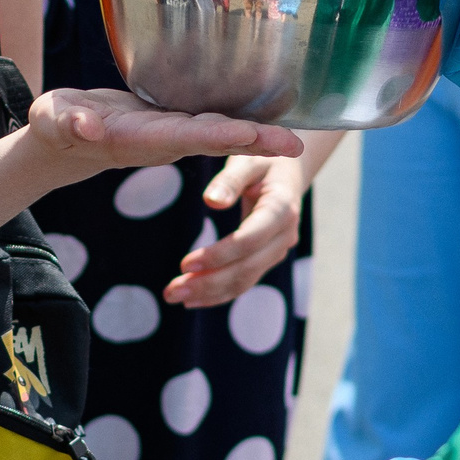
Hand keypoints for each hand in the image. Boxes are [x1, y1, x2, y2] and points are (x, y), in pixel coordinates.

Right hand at [23, 88, 302, 188]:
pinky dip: (245, 122)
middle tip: (296, 144)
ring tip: (298, 137)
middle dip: (256, 142)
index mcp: (140, 137)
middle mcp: (164, 139)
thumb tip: (85, 126)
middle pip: (217, 139)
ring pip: (223, 133)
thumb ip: (67, 122)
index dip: (220, 135)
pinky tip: (274, 117)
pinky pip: (216, 123)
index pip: (187, 136)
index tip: (252, 136)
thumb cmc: (57, 126)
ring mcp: (173, 133)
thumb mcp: (54, 120)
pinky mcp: (176, 124)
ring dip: (260, 136)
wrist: (68, 138)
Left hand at [170, 153, 305, 306]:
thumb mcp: (248, 160)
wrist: (287, 170)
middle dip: (208, 282)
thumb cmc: (263, 161)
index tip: (185, 264)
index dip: (218, 255)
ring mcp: (278, 249)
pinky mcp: (267, 258)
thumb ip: (230, 180)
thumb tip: (211, 201)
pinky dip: (219, 293)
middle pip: (246, 268)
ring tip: (175, 295)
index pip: (249, 240)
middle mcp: (285, 234)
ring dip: (210, 292)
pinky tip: (193, 298)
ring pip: (245, 280)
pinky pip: (244, 281)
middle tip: (171, 290)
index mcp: (282, 208)